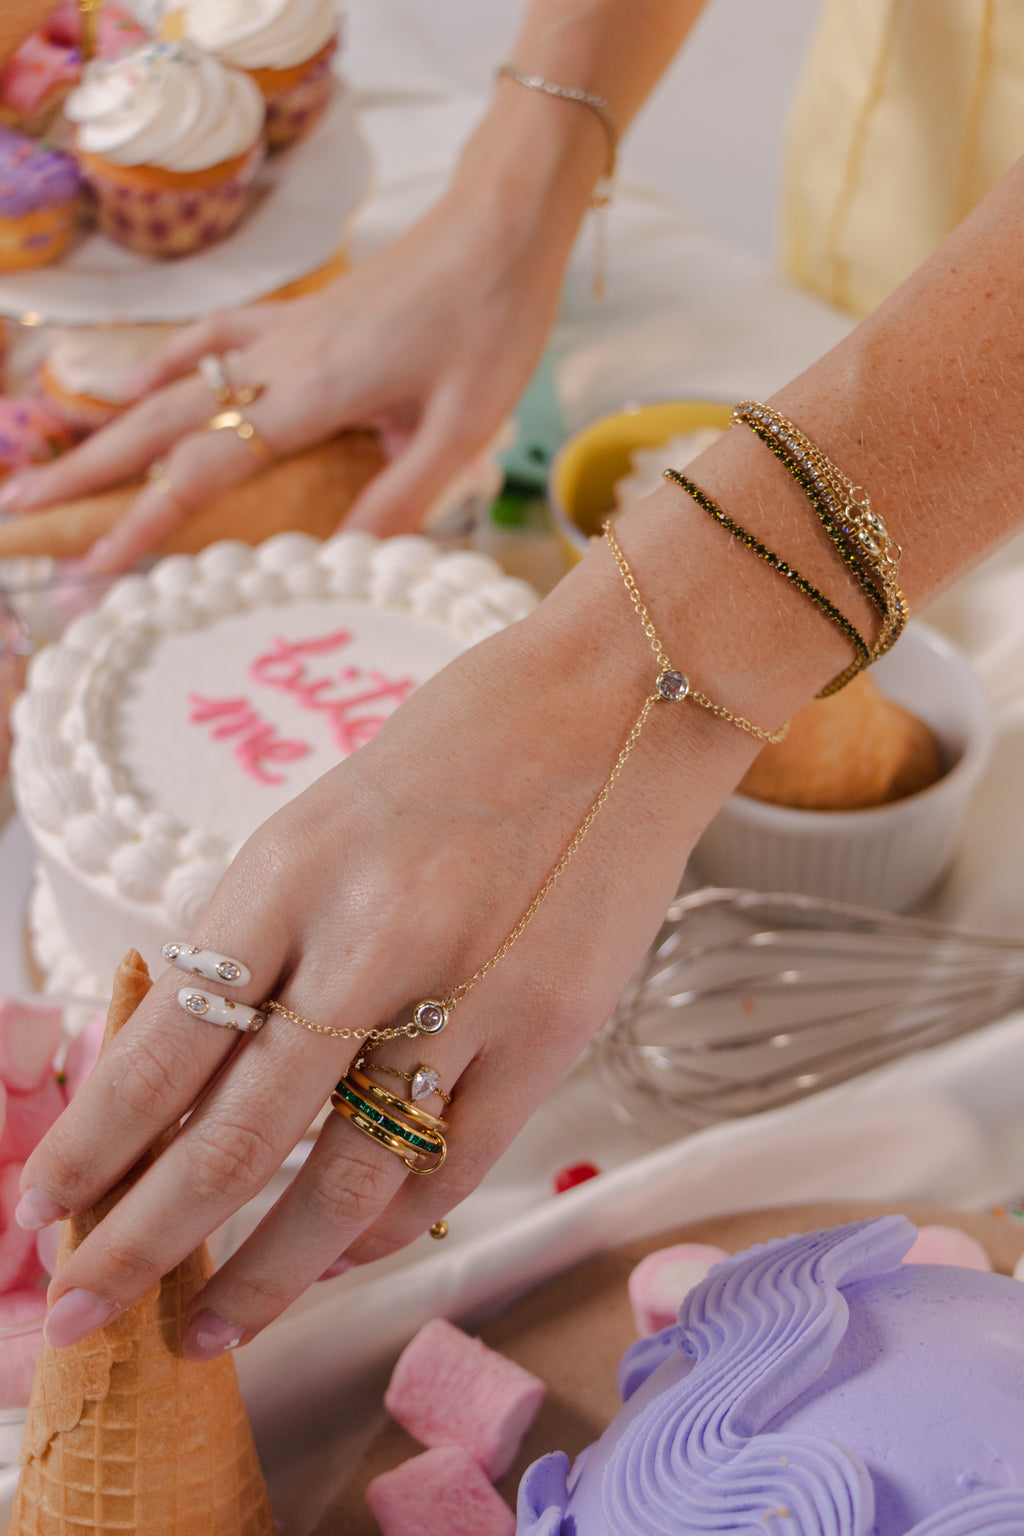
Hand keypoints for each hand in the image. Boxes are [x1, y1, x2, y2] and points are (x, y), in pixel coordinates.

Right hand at [1, 183, 563, 571]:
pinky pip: (211, 341)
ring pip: (171, 385)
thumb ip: (399, 497)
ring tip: (58, 465)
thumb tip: (340, 563)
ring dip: (107, 427)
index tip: (93, 567)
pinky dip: (166, 366)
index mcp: (313, 395)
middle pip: (158, 426)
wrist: (500, 226)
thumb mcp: (461, 429)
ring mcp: (282, 333)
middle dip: (87, 477)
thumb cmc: (491, 324)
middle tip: (21, 516)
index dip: (142, 523)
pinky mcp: (299, 314)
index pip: (203, 471)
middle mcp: (278, 362)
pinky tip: (136, 385)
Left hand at [15, 507, 794, 1360]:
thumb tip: (192, 1071)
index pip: (167, 1042)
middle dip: (144, 1240)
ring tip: (209, 1328)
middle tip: (82, 1312)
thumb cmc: (461, 748)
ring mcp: (473, 996)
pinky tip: (341, 1255)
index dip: (94, 1141)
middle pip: (236, 1135)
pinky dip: (385, 1229)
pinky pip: (448, 1170)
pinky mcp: (552, 1036)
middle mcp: (372, 939)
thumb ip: (264, 942)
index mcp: (292, 869)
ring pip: (347, 1182)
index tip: (43, 1205)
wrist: (620, 706)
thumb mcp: (325, 822)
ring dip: (267, 1273)